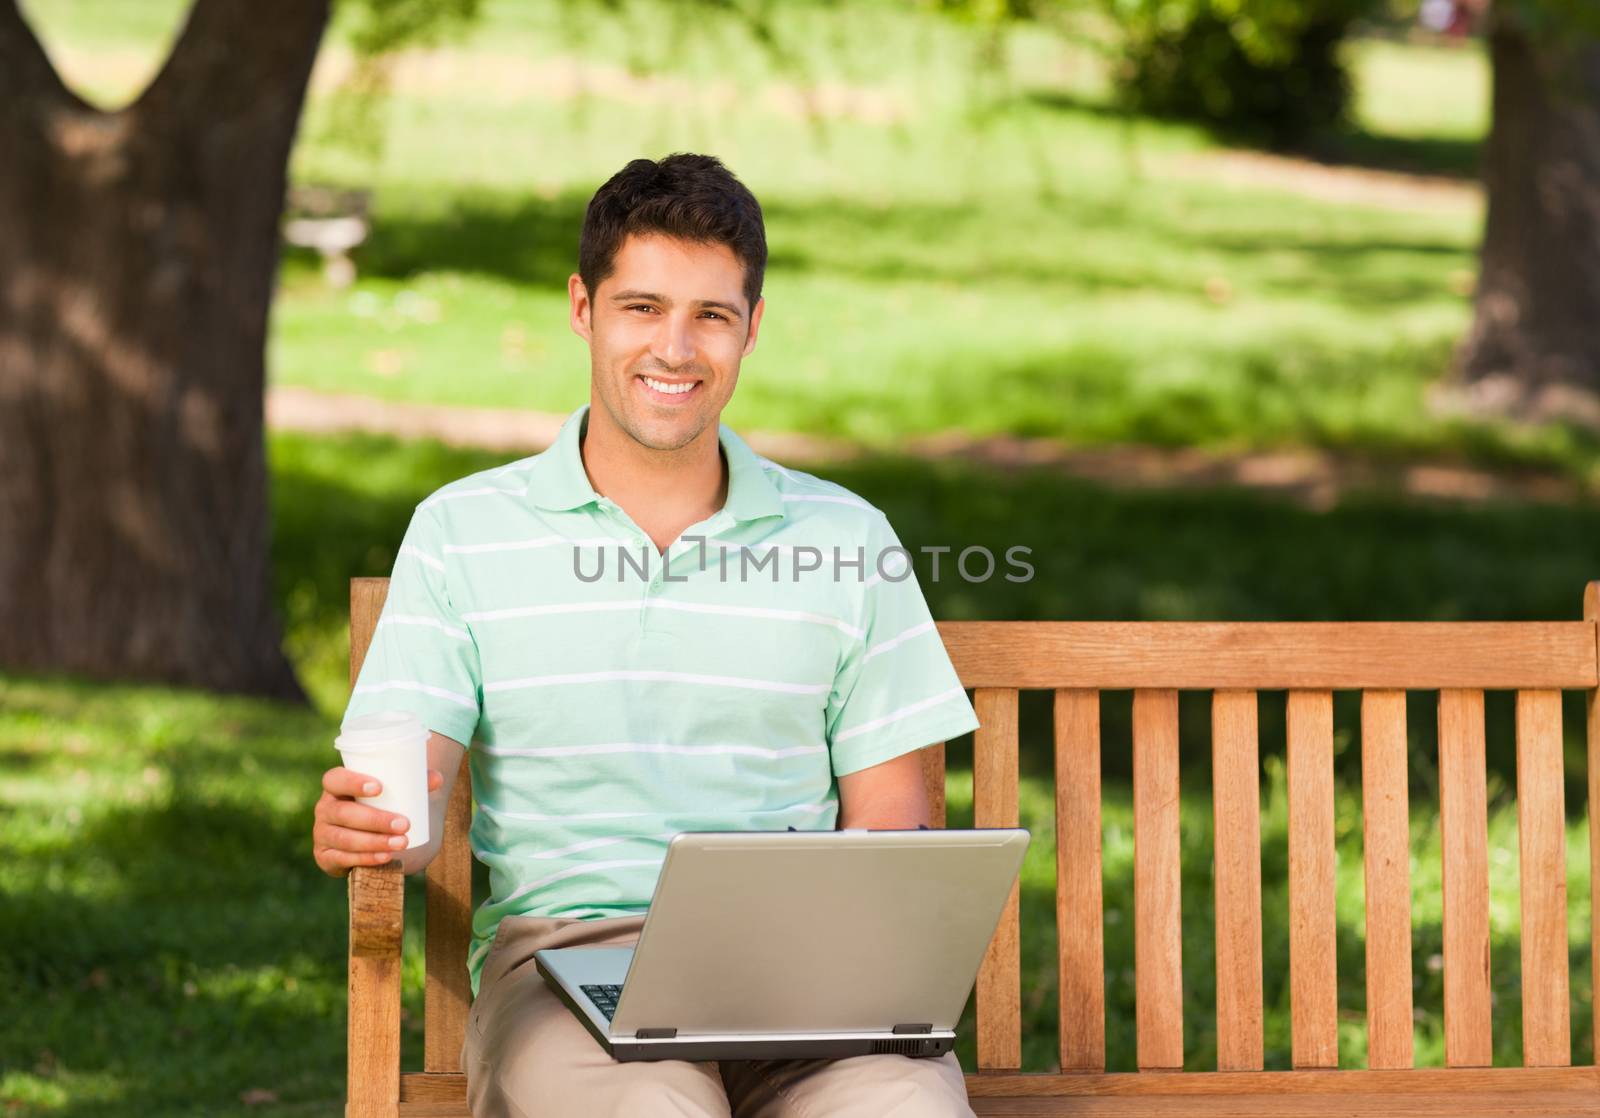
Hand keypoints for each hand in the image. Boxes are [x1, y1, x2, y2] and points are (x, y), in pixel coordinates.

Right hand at [312, 765, 444, 876]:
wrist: (370, 836)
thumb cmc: (382, 805)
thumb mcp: (395, 792)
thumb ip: (416, 782)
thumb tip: (437, 779)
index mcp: (336, 787)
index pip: (334, 779)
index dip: (352, 782)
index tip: (379, 787)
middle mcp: (325, 809)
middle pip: (343, 813)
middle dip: (375, 819)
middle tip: (404, 824)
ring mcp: (322, 834)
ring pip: (344, 838)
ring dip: (375, 842)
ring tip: (402, 843)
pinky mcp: (325, 856)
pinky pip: (343, 858)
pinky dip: (366, 858)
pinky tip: (385, 857)